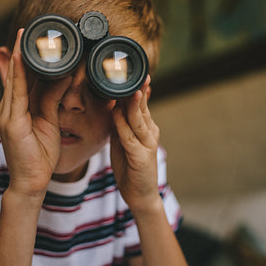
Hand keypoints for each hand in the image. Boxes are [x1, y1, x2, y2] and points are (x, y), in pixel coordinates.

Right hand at [0, 29, 71, 198]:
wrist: (32, 181)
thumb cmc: (40, 154)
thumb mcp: (50, 121)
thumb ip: (53, 98)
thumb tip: (65, 76)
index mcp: (19, 108)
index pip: (23, 78)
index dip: (26, 58)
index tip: (33, 39)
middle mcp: (10, 108)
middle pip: (16, 75)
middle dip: (21, 51)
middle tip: (28, 29)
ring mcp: (8, 115)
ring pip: (14, 80)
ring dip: (18, 57)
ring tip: (24, 36)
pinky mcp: (11, 123)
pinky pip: (16, 94)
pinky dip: (18, 75)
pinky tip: (20, 59)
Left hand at [110, 75, 160, 212]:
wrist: (141, 195)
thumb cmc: (131, 168)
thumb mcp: (124, 141)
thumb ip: (121, 124)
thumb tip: (115, 104)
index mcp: (146, 128)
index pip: (142, 104)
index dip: (137, 87)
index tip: (131, 70)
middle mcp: (150, 133)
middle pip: (143, 108)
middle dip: (139, 89)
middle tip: (134, 71)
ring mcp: (147, 145)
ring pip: (139, 120)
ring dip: (135, 104)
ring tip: (132, 89)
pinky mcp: (141, 158)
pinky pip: (129, 138)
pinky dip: (123, 125)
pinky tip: (118, 114)